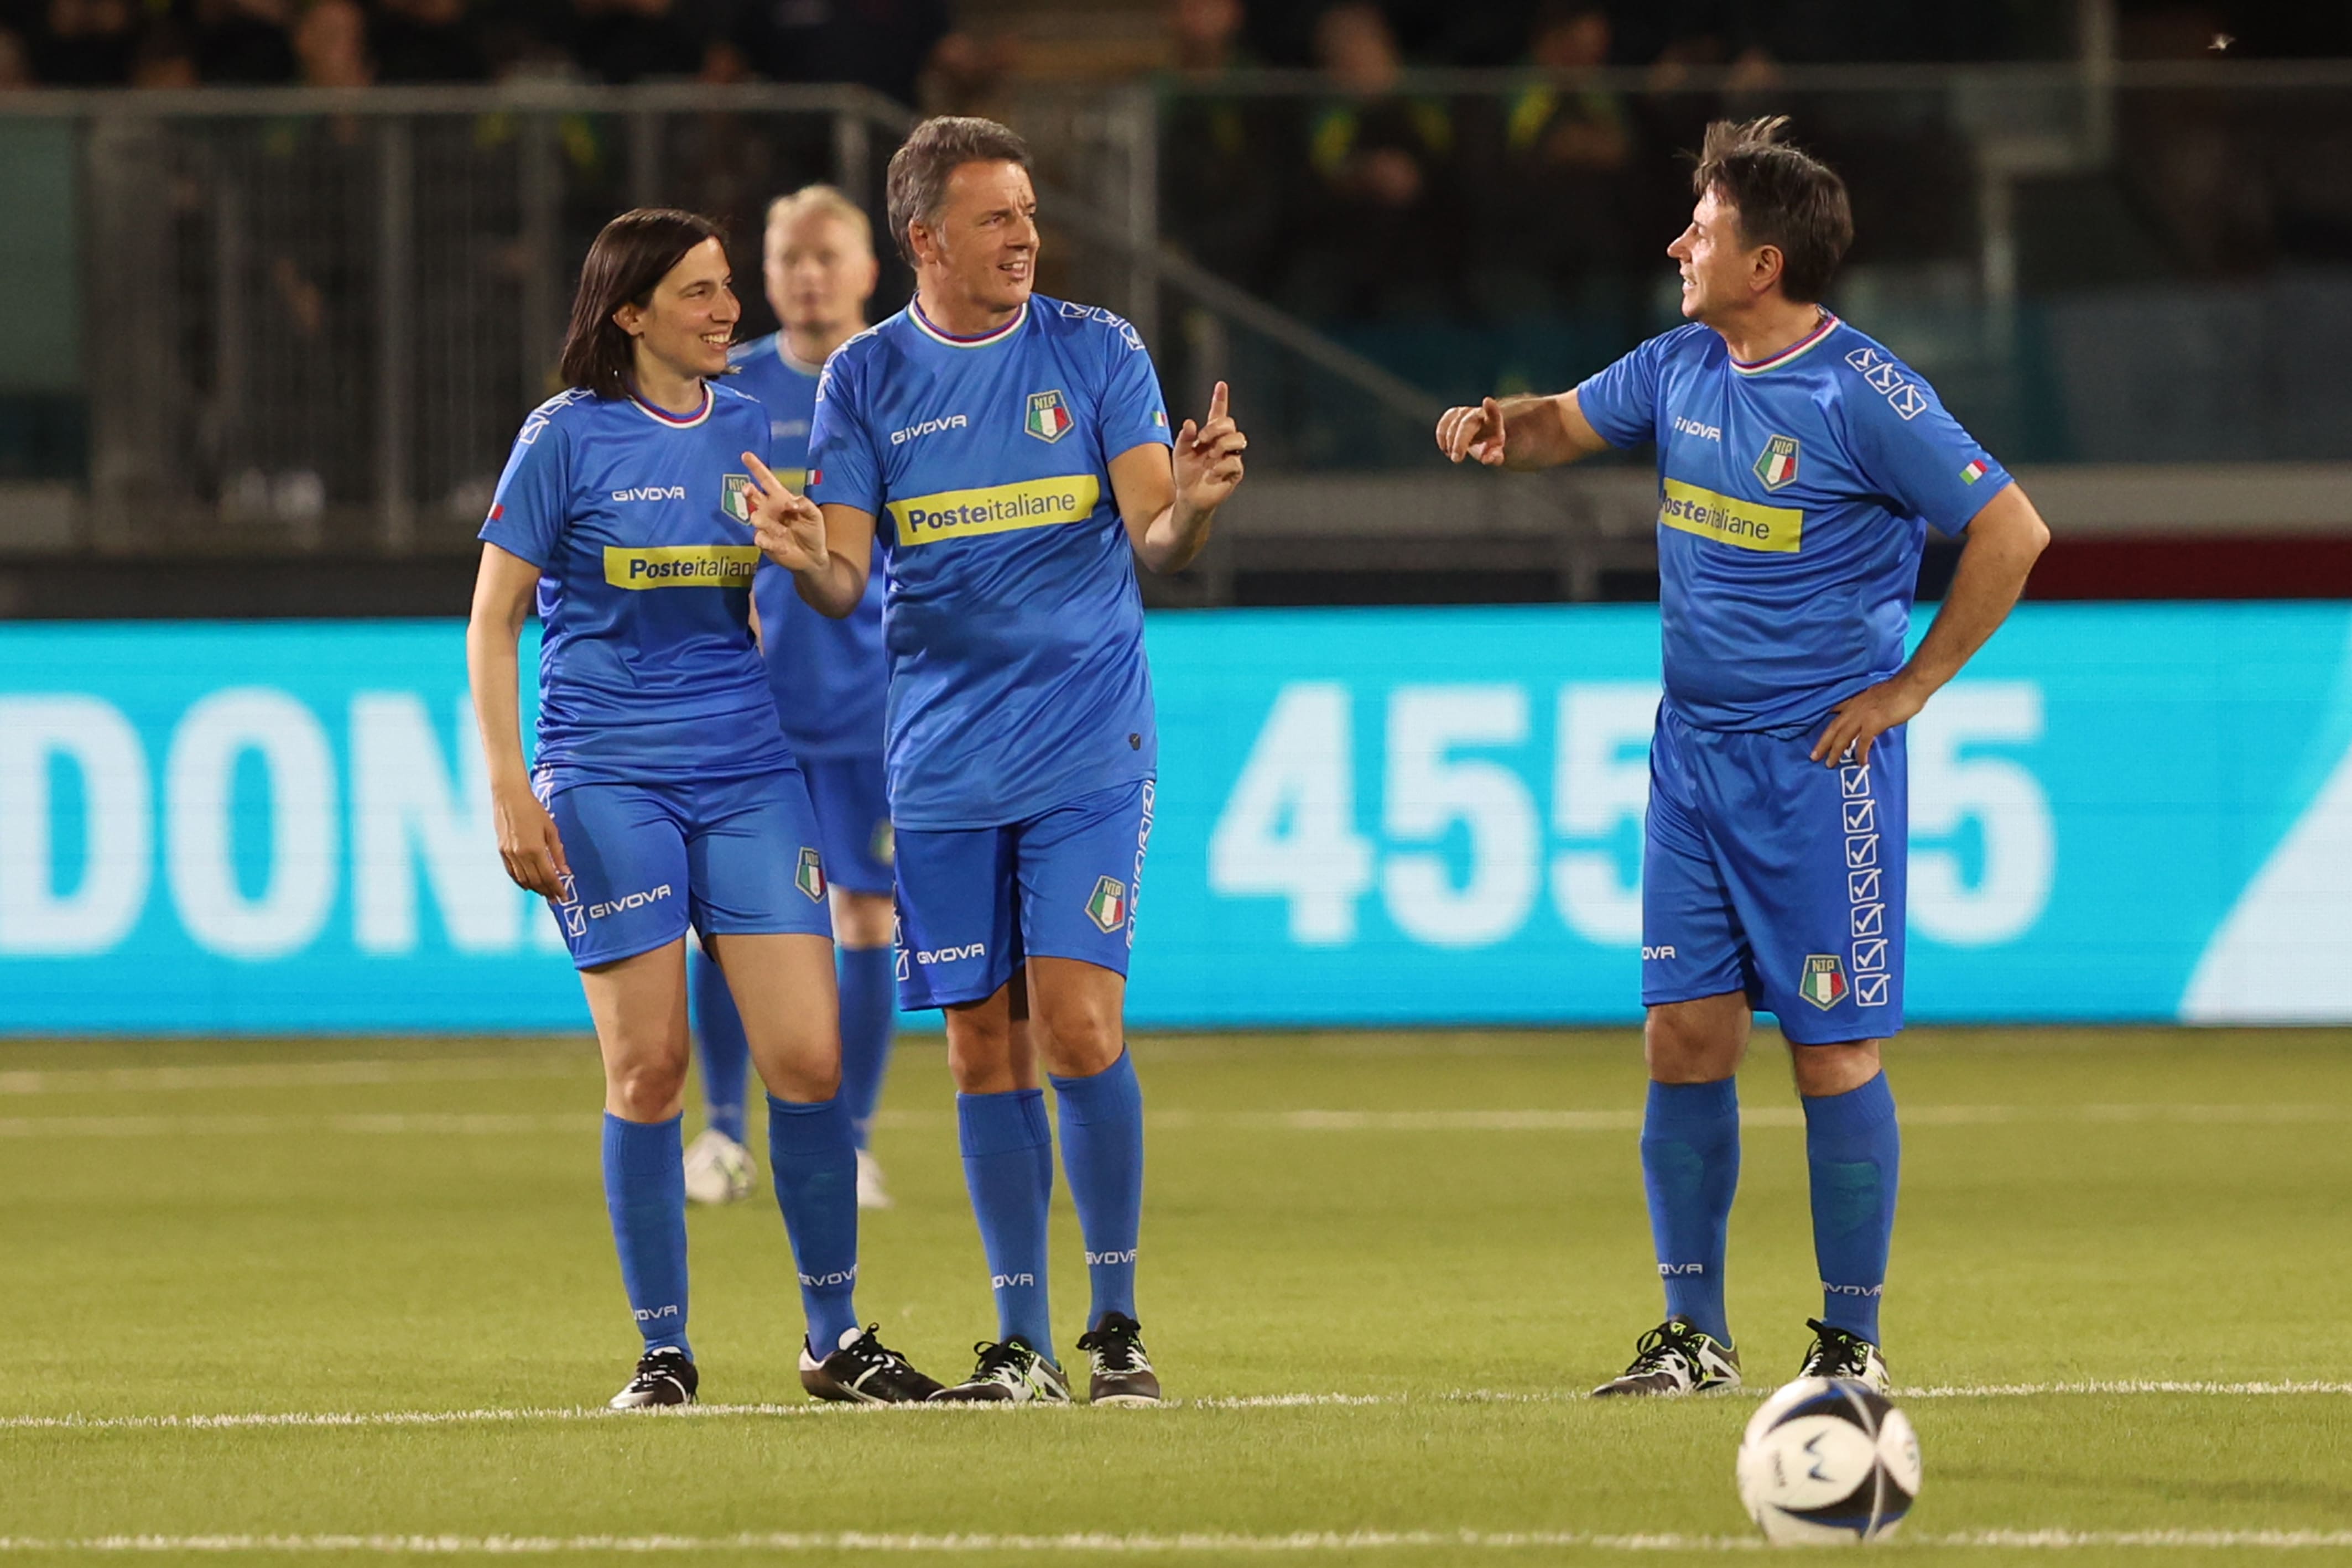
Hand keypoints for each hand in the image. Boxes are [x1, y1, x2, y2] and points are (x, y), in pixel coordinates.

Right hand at [492, 780, 569, 898]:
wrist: (510, 797)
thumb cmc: (534, 810)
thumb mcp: (551, 830)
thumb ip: (558, 853)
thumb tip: (566, 871)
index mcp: (536, 849)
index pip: (549, 876)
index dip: (557, 889)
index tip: (564, 898)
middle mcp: (521, 855)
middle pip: (536, 881)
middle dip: (548, 892)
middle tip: (556, 900)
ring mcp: (509, 854)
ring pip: (523, 880)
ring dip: (535, 889)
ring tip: (545, 894)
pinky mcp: (502, 851)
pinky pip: (511, 872)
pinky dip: (520, 882)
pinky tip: (528, 886)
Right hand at [743, 452, 827, 573]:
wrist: (812, 557)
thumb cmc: (813, 532)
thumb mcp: (815, 515)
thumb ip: (804, 505)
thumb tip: (789, 502)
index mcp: (781, 499)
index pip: (767, 480)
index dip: (756, 468)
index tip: (746, 455)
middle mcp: (770, 510)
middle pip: (753, 496)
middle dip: (749, 491)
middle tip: (749, 490)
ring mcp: (765, 525)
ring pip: (756, 517)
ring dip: (770, 524)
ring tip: (784, 532)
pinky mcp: (763, 541)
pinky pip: (760, 538)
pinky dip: (772, 542)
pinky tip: (783, 547)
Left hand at [1173, 381, 1245, 513]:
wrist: (1190, 497)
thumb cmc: (1186, 474)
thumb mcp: (1180, 454)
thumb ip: (1184, 438)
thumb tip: (1190, 423)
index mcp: (1210, 436)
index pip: (1218, 414)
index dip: (1220, 399)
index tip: (1220, 385)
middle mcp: (1223, 443)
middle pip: (1230, 424)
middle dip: (1216, 427)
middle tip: (1203, 438)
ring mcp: (1231, 457)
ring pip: (1238, 439)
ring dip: (1222, 445)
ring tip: (1210, 456)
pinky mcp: (1236, 472)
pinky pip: (1235, 462)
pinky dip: (1221, 466)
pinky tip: (1212, 473)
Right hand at [1437, 397, 1507, 465]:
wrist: (1483, 433)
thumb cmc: (1490, 445)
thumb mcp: (1495, 453)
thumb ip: (1494, 456)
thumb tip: (1486, 458)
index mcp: (1493, 422)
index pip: (1494, 413)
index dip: (1491, 408)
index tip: (1487, 401)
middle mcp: (1478, 413)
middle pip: (1466, 424)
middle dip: (1459, 442)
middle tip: (1456, 459)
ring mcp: (1465, 411)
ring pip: (1453, 425)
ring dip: (1450, 443)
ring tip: (1453, 456)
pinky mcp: (1453, 413)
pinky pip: (1443, 423)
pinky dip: (1441, 437)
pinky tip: (1445, 448)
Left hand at [1811, 674, 1929, 767]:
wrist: (1911, 686)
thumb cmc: (1899, 690)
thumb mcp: (1875, 696)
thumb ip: (1868, 706)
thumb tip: (1869, 718)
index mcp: (1854, 700)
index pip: (1834, 710)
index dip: (1823, 721)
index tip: (1810, 728)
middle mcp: (1854, 708)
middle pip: (1833, 728)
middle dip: (1822, 743)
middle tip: (1813, 757)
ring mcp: (1862, 716)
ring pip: (1842, 737)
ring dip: (1835, 752)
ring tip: (1829, 764)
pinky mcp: (1873, 724)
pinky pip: (1863, 743)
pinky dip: (1860, 754)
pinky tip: (1861, 762)